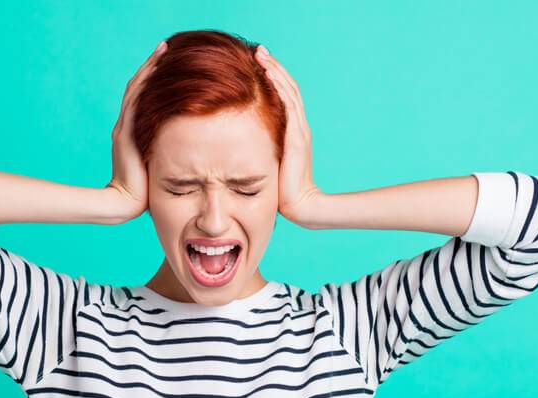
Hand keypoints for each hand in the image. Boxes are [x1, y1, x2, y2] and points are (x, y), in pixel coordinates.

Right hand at [107, 40, 167, 221]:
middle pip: (140, 86)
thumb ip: (169, 151)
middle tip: (168, 45)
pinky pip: (136, 100)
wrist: (125, 204)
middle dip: (154, 65)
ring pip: (137, 88)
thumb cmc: (146, 193)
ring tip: (164, 49)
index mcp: (134, 132)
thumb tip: (192, 147)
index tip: (171, 60)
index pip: (145, 97)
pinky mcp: (126, 132)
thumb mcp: (161, 166)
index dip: (156, 77)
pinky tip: (156, 68)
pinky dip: (146, 82)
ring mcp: (124, 127)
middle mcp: (127, 125)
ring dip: (150, 67)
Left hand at [254, 45, 323, 225]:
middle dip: (272, 67)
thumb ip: (259, 150)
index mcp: (293, 132)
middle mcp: (299, 127)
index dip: (273, 78)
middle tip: (258, 50)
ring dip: (274, 70)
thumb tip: (237, 143)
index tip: (257, 62)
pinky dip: (279, 86)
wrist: (300, 206)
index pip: (284, 96)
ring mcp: (300, 130)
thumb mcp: (267, 163)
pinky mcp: (297, 137)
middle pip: (288, 87)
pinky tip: (268, 73)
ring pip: (289, 91)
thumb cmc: (281, 191)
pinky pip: (289, 104)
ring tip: (261, 55)